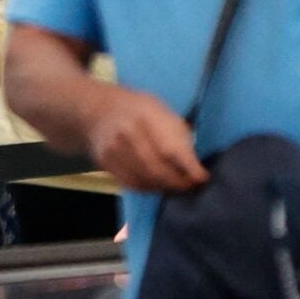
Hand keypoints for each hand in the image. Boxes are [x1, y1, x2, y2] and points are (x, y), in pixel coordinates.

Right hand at [82, 87, 208, 194]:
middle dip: (179, 182)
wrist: (97, 110)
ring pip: (144, 179)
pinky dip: (148, 188)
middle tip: (191, 186)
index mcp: (146, 114)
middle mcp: (127, 132)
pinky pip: (131, 183)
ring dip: (165, 188)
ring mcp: (113, 148)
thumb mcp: (161, 110)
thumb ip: (177, 135)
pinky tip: (157, 185)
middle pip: (157, 168)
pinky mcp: (104, 162)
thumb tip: (194, 166)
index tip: (203, 177)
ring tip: (177, 187)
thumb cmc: (138, 110)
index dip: (189, 167)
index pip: (171, 147)